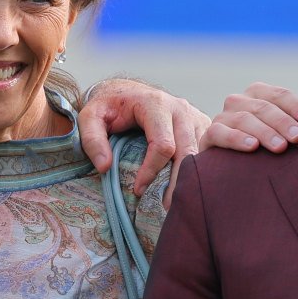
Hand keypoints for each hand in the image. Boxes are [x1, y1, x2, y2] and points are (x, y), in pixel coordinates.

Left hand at [78, 78, 209, 196]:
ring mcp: (194, 116)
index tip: (138, 190)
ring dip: (190, 179)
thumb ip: (92, 139)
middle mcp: (180, 108)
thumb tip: (105, 167)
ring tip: (176, 201)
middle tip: (165, 207)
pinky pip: (207, 151)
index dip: (151, 170)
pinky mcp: (202, 125)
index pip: (163, 145)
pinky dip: (199, 170)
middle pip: (187, 153)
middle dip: (176, 182)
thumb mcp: (90, 117)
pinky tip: (186, 186)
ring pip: (200, 154)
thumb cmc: (108, 107)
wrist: (127, 92)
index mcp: (156, 104)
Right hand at [204, 82, 297, 154]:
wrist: (232, 165)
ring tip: (280, 146)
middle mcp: (238, 101)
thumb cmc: (266, 141)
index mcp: (257, 94)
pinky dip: (236, 139)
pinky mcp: (209, 136)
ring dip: (264, 132)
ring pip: (244, 119)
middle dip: (282, 122)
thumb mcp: (285, 125)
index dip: (294, 104)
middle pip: (262, 106)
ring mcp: (222, 117)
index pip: (278, 94)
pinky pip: (220, 133)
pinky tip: (252, 147)